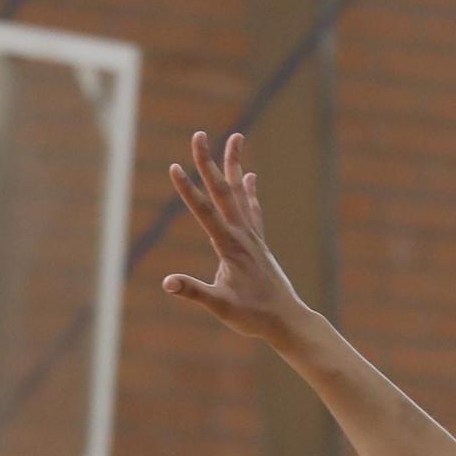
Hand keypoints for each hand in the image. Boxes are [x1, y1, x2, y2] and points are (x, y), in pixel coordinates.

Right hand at [162, 131, 305, 345]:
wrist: (287, 321)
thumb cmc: (254, 316)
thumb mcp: (220, 306)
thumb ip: (194, 292)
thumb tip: (168, 283)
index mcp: (230, 247)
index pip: (204, 212)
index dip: (188, 190)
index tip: (174, 167)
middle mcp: (243, 235)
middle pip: (223, 192)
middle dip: (208, 163)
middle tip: (198, 135)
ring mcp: (253, 238)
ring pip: (241, 194)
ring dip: (234, 166)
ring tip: (235, 137)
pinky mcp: (259, 244)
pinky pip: (253, 211)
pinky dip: (249, 192)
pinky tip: (250, 176)